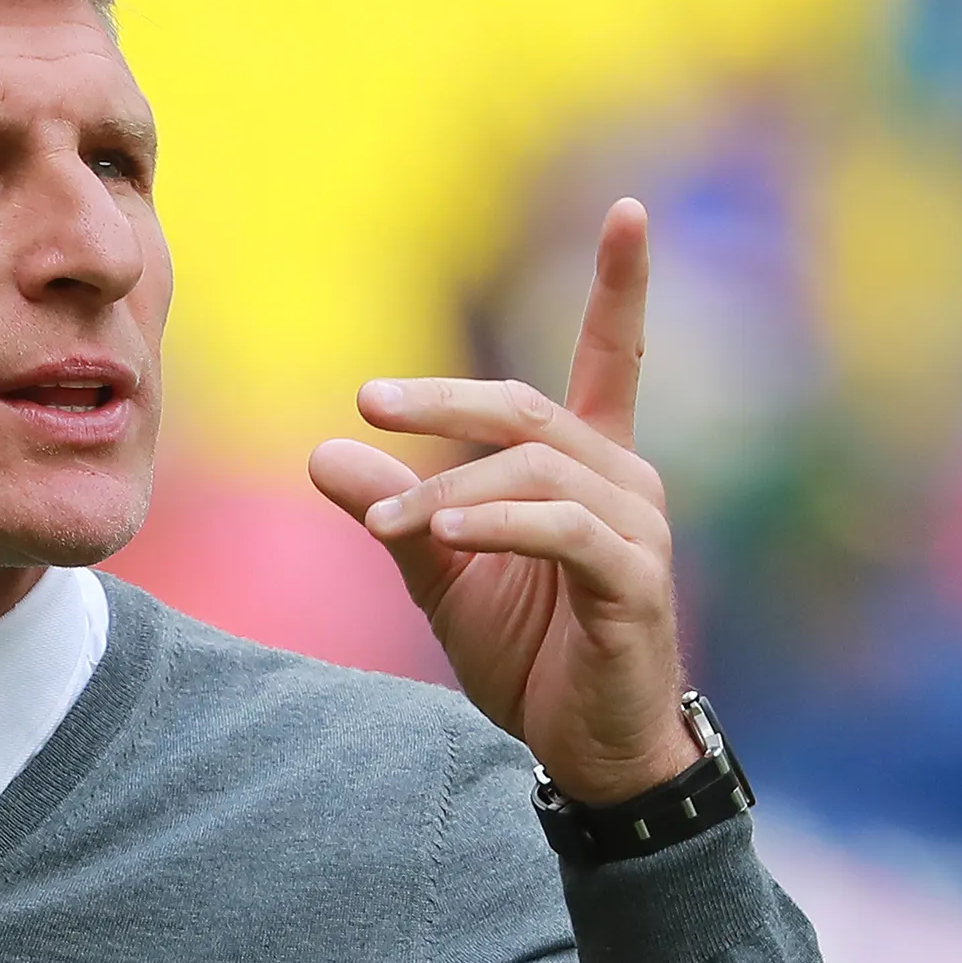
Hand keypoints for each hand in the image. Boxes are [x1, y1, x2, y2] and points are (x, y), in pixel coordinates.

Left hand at [309, 198, 699, 804]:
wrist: (587, 752)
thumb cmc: (531, 656)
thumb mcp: (443, 575)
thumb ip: (395, 511)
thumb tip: (324, 452)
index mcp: (587, 467)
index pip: (611, 358)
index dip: (622, 286)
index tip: (628, 210)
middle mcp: (624, 482)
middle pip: (528, 409)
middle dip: (444, 401)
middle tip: (367, 403)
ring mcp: (637, 532)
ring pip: (536, 470)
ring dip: (450, 489)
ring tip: (385, 520)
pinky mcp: (635, 584)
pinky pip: (562, 530)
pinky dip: (497, 524)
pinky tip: (443, 533)